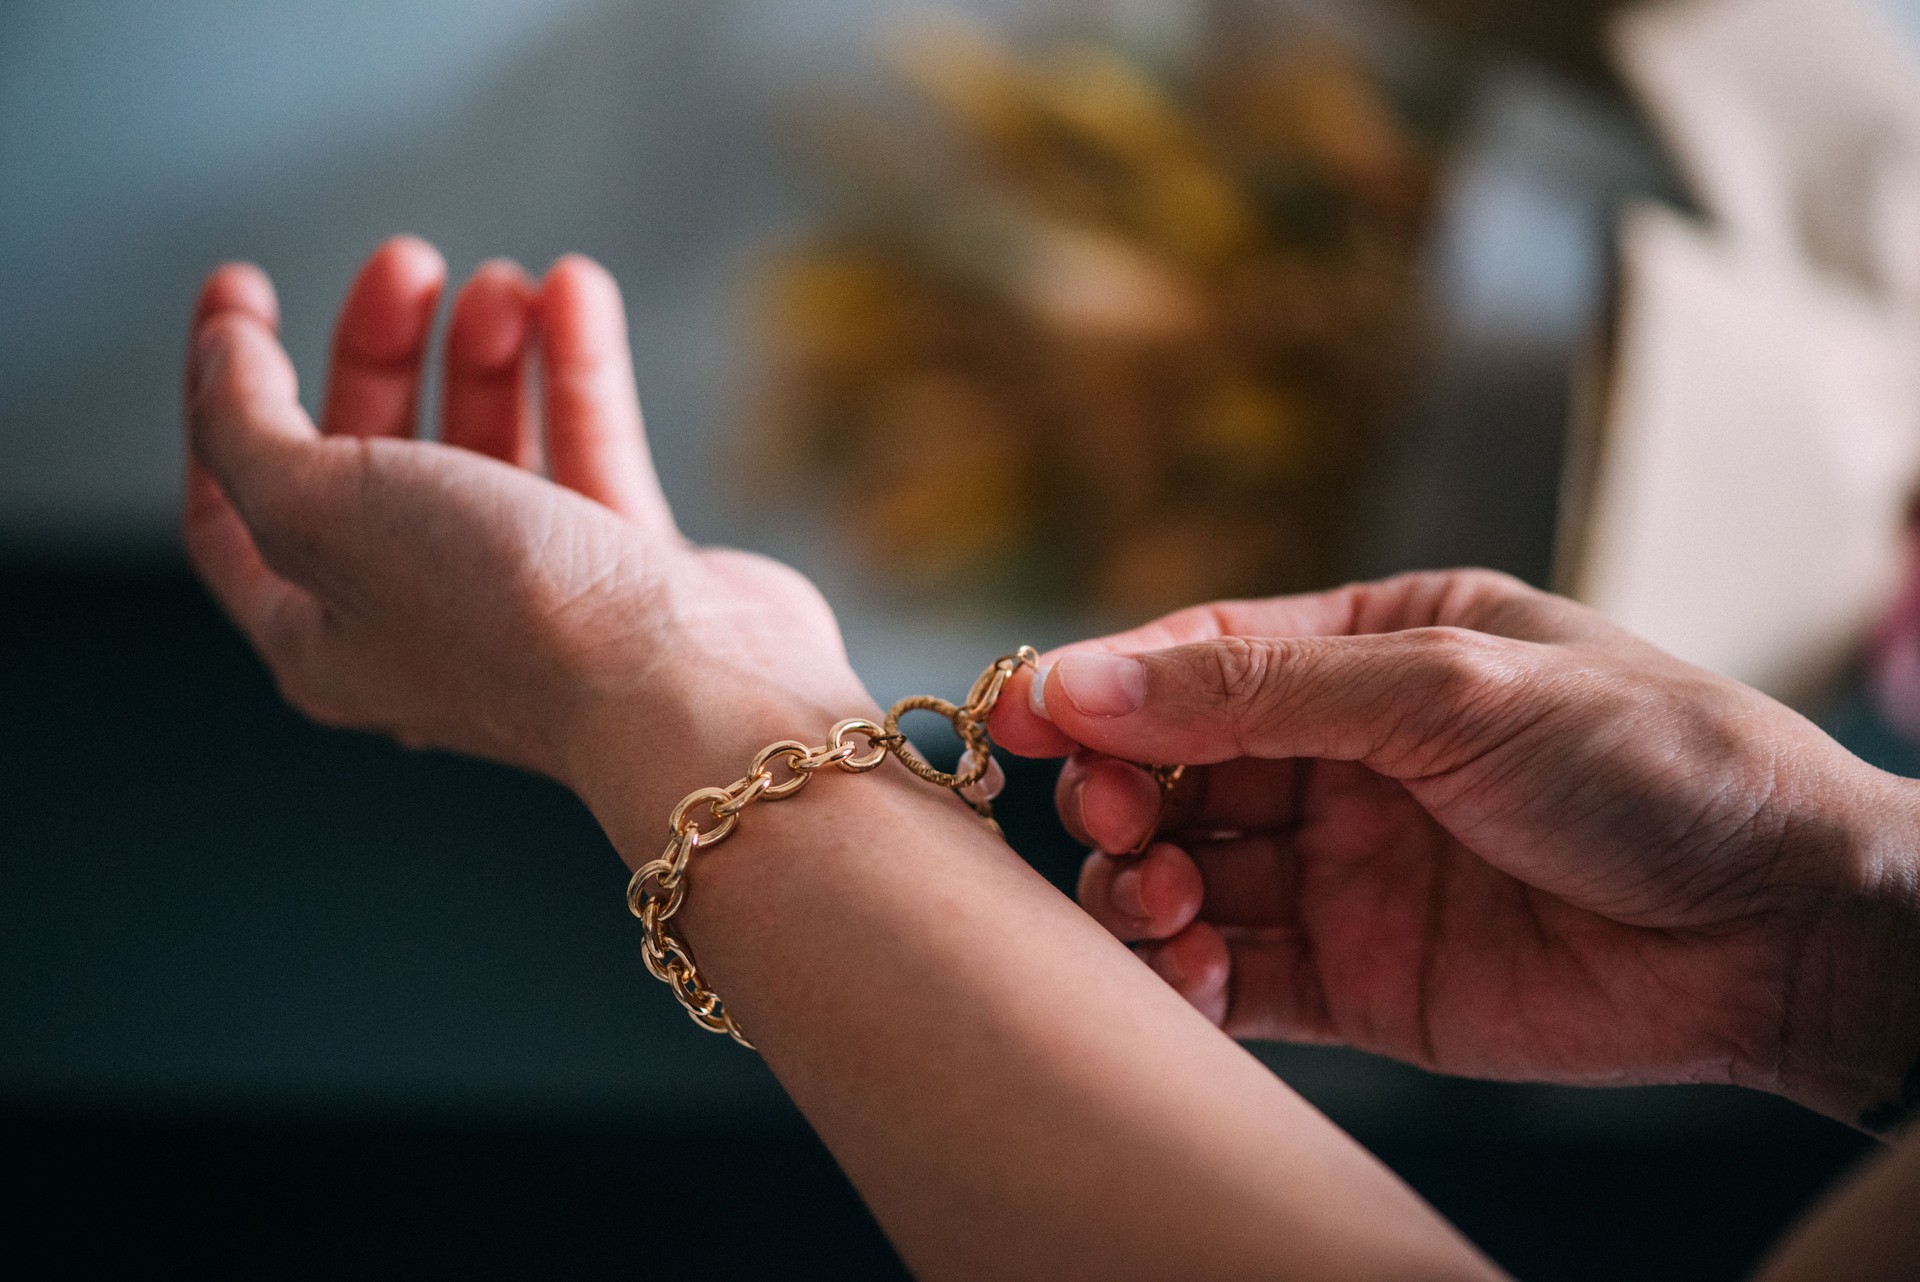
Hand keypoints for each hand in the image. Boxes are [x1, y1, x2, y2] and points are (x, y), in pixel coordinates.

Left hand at [183, 238, 868, 805]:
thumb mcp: (320, 508)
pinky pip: (588, 449)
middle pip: (369, 457)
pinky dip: (577, 370)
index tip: (243, 287)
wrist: (686, 681)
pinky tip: (578, 292)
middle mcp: (421, 619)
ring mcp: (531, 597)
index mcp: (322, 635)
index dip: (219, 390)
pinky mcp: (627, 570)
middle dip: (380, 347)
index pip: (234, 505)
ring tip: (510, 281)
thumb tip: (224, 355)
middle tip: (408, 264)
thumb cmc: (500, 614)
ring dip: (488, 349)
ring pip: (486, 446)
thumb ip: (241, 425)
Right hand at [990, 571, 1919, 1127]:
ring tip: (1161, 907)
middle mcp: (1345, 758)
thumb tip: (1078, 678)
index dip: (1100, 686)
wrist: (1782, 929)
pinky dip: (1188, 981)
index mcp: (1372, 652)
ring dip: (1141, 892)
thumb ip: (1255, 695)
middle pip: (1171, 771)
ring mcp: (1346, 871)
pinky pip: (1235, 976)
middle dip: (1118, 796)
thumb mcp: (1448, 689)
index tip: (1019, 716)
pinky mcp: (1358, 979)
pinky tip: (1190, 977)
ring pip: (1185, 877)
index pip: (1197, 658)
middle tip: (1115, 825)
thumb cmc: (1652, 760)